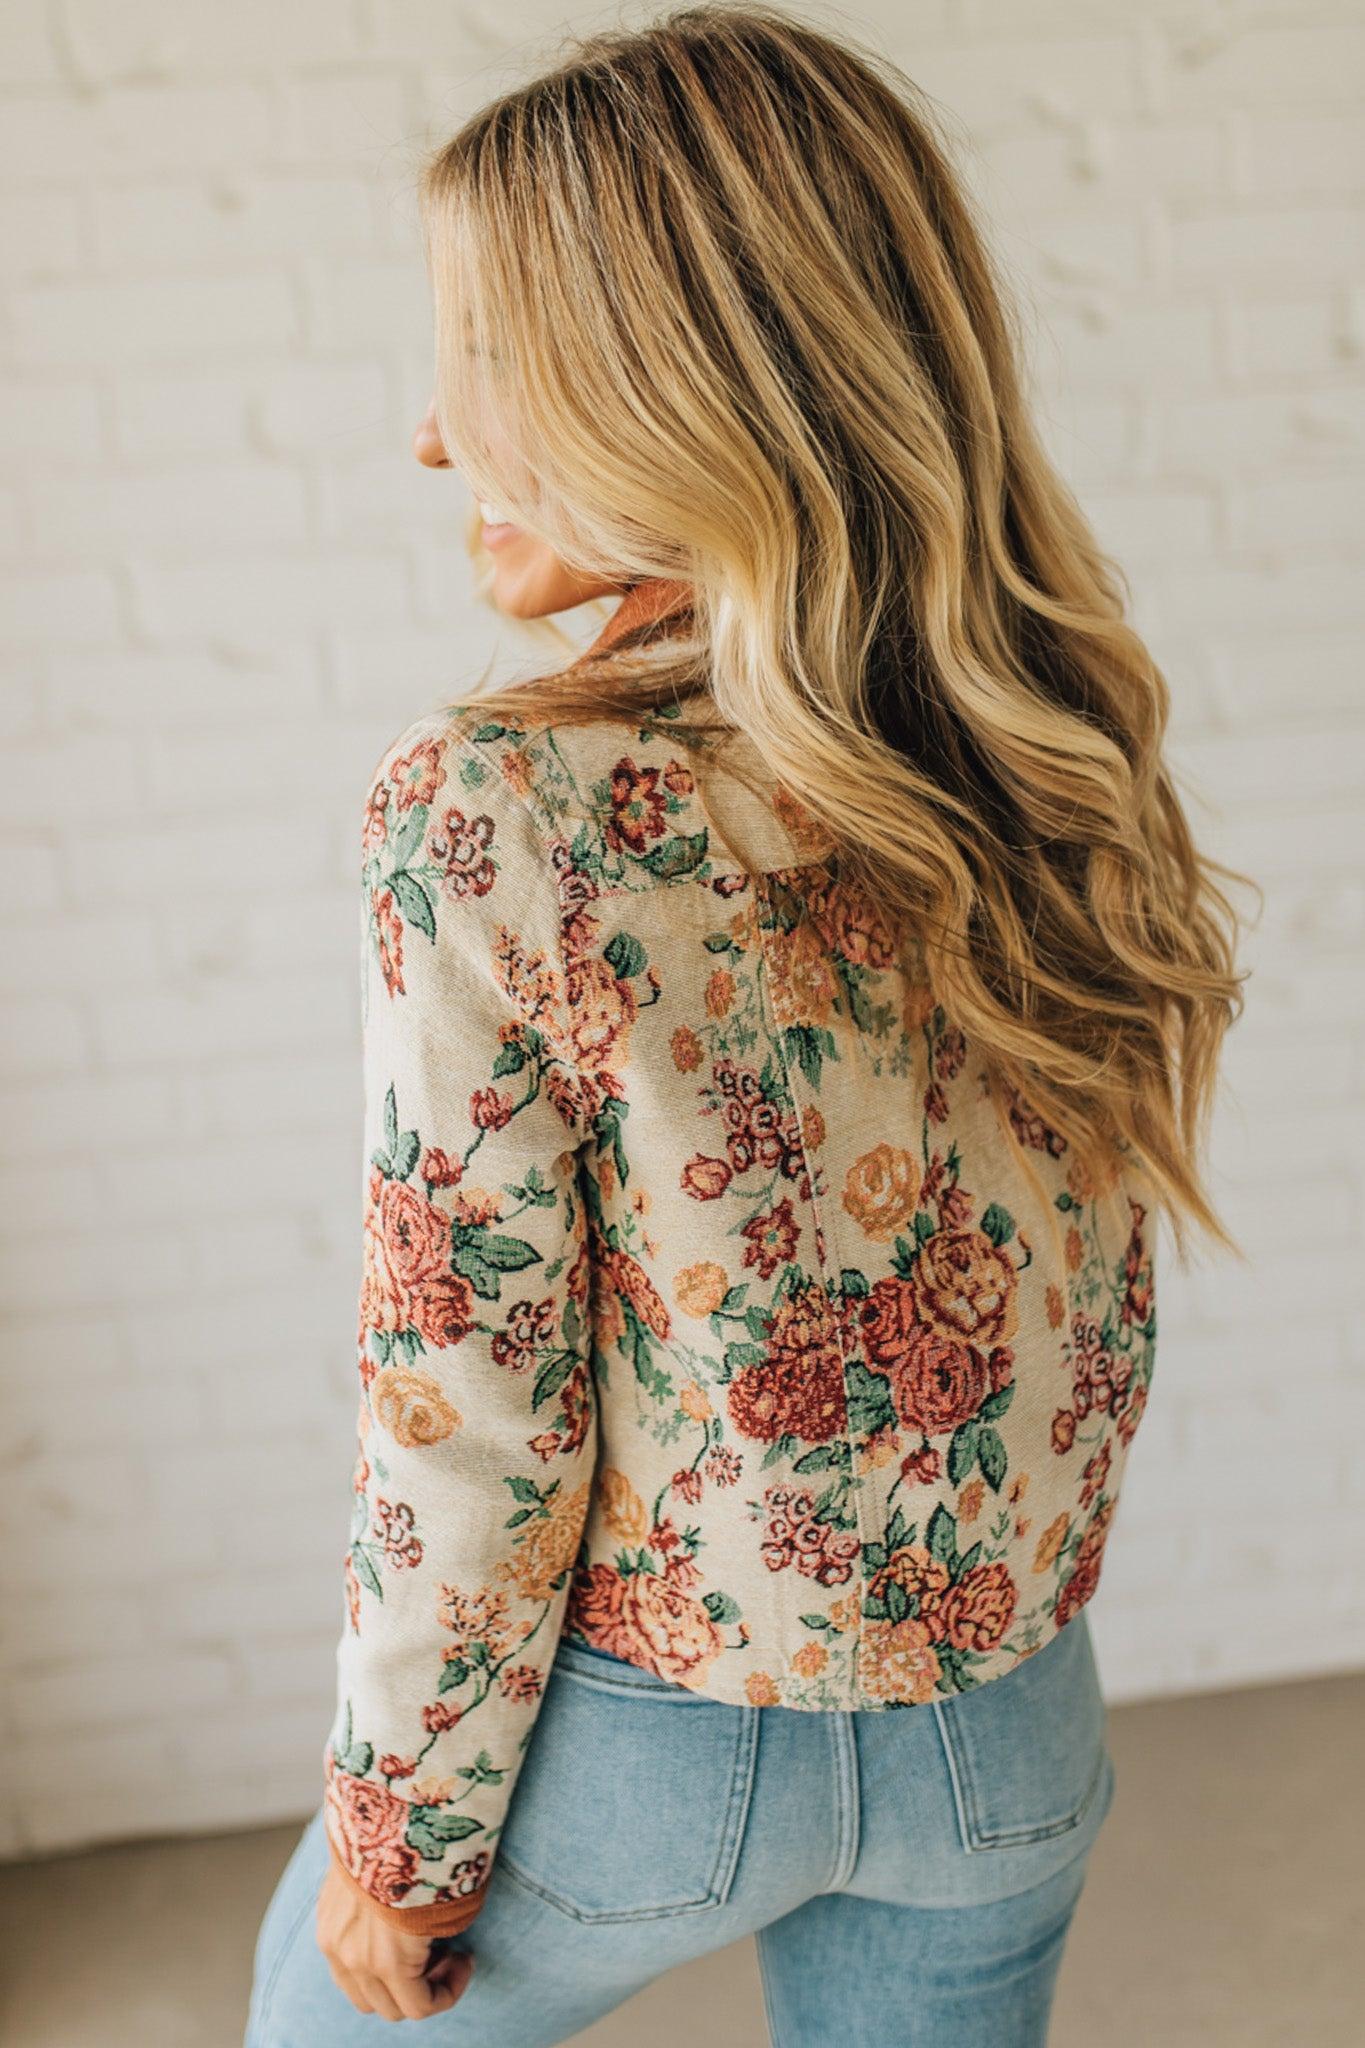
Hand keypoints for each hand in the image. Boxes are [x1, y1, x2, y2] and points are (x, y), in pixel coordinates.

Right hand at [316, 1860, 474, 2021]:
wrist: (391, 1810)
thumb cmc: (430, 1856)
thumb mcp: (452, 1908)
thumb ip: (439, 1943)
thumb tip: (443, 1952)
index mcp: (388, 1962)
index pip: (419, 2008)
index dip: (449, 1991)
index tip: (465, 1958)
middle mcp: (355, 1960)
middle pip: (389, 2007)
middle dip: (421, 1988)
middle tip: (444, 1956)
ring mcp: (334, 1942)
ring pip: (361, 1993)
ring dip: (390, 1983)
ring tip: (415, 1948)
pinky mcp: (324, 1921)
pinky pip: (343, 1965)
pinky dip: (367, 1962)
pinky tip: (389, 1931)